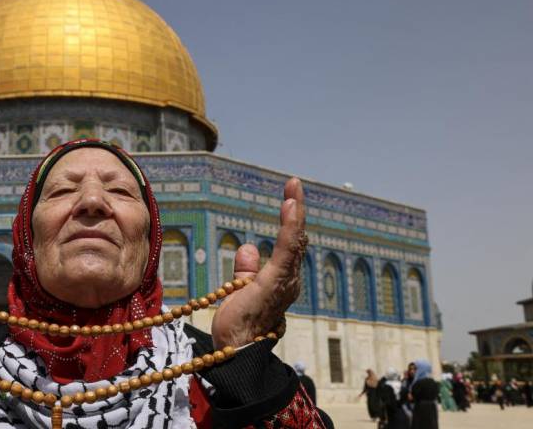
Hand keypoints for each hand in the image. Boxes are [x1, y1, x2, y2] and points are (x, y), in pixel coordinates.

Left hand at [210, 177, 305, 348]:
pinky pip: (286, 248)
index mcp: (282, 281)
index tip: (289, 197)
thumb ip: (247, 269)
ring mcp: (284, 280)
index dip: (291, 221)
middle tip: (293, 184)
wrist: (236, 349)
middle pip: (297, 239)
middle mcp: (290, 280)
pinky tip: (290, 206)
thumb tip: (249, 246)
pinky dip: (289, 226)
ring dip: (295, 212)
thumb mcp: (241, 289)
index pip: (289, 245)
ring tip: (293, 189)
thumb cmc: (239, 325)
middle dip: (296, 210)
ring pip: (294, 240)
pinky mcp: (275, 281)